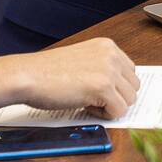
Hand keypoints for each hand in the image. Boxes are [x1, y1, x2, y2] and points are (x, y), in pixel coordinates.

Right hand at [0, 37, 139, 119]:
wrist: (27, 75)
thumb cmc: (47, 72)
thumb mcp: (82, 61)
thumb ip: (102, 68)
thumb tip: (120, 89)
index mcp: (107, 46)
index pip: (130, 72)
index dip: (116, 87)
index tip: (97, 91)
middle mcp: (111, 55)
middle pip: (134, 87)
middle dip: (116, 98)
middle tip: (91, 98)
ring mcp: (109, 70)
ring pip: (129, 100)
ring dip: (110, 107)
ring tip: (87, 101)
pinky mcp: (103, 87)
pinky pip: (119, 111)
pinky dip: (104, 115)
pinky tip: (85, 106)